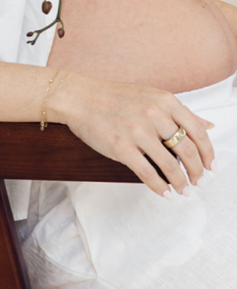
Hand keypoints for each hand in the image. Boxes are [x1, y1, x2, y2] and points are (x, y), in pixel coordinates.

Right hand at [51, 72, 215, 194]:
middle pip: (187, 150)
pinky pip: (147, 172)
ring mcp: (137, 131)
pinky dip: (159, 186)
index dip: (208, 153)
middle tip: (199, 182)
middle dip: (197, 171)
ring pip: (170, 164)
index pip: (198, 131)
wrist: (78, 97)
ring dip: (180, 182)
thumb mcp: (151, 96)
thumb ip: (180, 111)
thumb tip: (208, 124)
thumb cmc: (113, 96)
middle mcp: (154, 115)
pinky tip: (164, 192)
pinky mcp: (120, 147)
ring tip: (183, 190)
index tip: (211, 166)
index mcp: (165, 101)